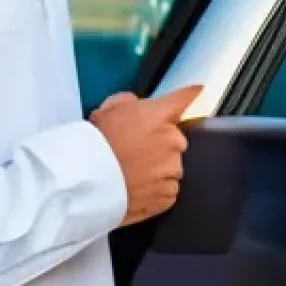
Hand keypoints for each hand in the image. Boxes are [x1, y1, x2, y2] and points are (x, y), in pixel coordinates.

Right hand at [90, 84, 202, 226]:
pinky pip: (167, 190)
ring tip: (131, 173)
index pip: (184, 98)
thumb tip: (134, 105)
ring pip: (171, 166)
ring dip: (158, 169)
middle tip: (135, 152)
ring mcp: (171, 170)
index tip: (198, 90)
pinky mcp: (167, 195)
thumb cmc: (96, 145)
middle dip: (161, 144)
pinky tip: (135, 188)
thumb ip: (129, 102)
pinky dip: (155, 190)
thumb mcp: (108, 109)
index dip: (191, 93)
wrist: (88, 182)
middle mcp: (173, 141)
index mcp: (160, 116)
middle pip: (176, 139)